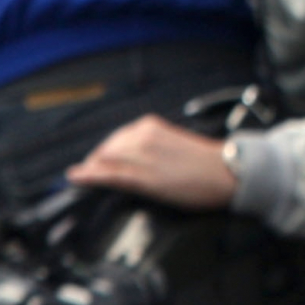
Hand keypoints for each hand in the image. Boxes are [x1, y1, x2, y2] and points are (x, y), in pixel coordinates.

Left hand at [66, 116, 239, 210]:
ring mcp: (142, 156)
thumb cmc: (207, 163)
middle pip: (106, 150)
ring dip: (89, 169)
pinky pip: (110, 174)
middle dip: (94, 161)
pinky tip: (76, 177)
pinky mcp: (144, 176)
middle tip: (85, 174)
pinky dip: (89, 175)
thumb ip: (152, 146)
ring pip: (104, 161)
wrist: (227, 173)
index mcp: (150, 126)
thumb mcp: (174, 145)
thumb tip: (134, 158)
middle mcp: (142, 136)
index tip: (94, 162)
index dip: (102, 152)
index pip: (115, 139)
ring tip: (78, 178)